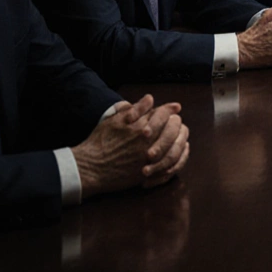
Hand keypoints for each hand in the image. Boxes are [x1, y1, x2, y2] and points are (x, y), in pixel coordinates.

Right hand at [72, 94, 189, 196]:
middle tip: (177, 121)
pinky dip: (178, 157)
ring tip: (179, 136)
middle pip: (174, 129)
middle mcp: (148, 143)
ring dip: (180, 139)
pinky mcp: (149, 173)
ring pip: (176, 147)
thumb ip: (136, 109)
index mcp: (141, 127)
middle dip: (177, 123)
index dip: (170, 109)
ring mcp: (150, 159)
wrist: (90, 168)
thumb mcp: (115, 120)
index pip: (164, 114)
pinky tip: (177, 152)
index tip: (175, 108)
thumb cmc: (101, 142)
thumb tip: (151, 98)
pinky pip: (171, 165)